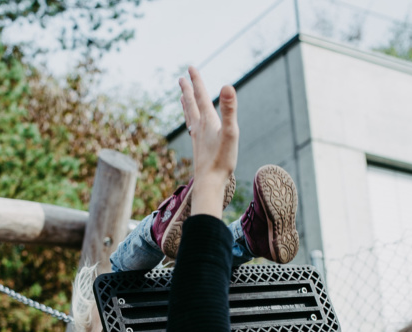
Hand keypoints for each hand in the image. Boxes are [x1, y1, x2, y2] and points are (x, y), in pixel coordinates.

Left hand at [179, 66, 238, 215]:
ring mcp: (198, 138)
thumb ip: (229, 109)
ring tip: (181, 97)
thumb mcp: (230, 132)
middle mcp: (200, 128)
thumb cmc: (221, 160)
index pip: (201, 96)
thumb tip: (227, 85)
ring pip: (190, 117)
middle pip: (192, 105)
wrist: (209, 183)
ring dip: (186, 105)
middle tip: (181, 78)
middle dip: (187, 90)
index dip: (197, 81)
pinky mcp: (198, 149)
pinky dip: (190, 121)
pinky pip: (192, 130)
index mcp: (208, 121)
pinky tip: (192, 125)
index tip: (190, 68)